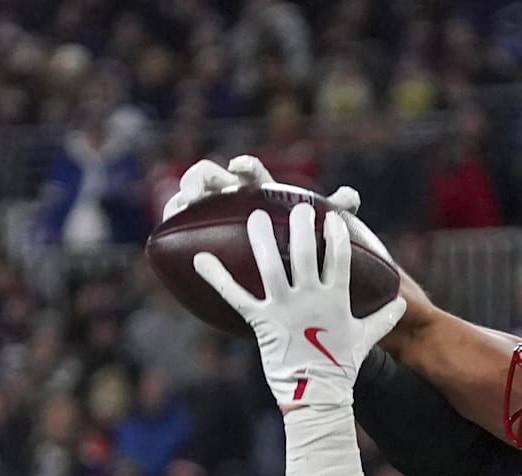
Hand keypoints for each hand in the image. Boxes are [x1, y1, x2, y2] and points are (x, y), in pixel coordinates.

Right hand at [162, 155, 360, 220]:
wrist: (275, 262)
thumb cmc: (295, 236)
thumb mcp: (315, 227)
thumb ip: (333, 210)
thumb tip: (351, 196)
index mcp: (259, 190)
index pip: (252, 172)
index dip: (246, 167)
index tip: (240, 168)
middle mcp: (231, 194)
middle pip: (212, 176)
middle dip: (203, 178)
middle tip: (197, 190)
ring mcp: (210, 209)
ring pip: (189, 195)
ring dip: (181, 197)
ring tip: (179, 208)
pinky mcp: (195, 225)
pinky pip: (179, 219)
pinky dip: (173, 217)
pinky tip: (169, 228)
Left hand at [194, 204, 406, 408]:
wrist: (318, 392)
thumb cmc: (342, 364)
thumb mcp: (366, 337)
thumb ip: (384, 318)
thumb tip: (402, 304)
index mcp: (336, 298)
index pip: (340, 257)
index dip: (336, 234)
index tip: (332, 216)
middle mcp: (310, 298)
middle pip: (305, 253)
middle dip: (301, 226)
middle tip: (298, 207)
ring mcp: (285, 308)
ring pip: (271, 266)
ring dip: (262, 238)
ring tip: (256, 215)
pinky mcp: (262, 321)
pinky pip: (236, 296)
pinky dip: (217, 277)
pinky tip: (200, 259)